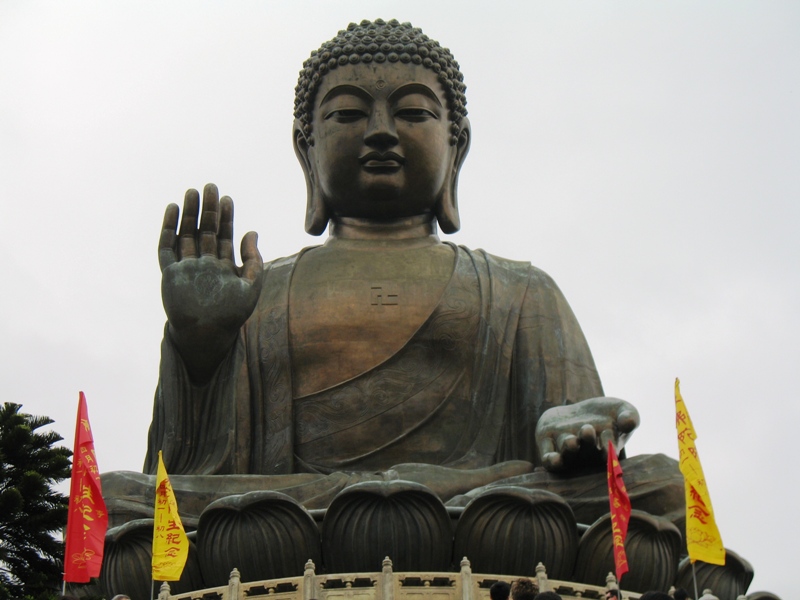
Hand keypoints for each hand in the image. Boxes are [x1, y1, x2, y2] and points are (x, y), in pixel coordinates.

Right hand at [158, 184, 262, 379]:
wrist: (207, 335)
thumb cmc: (231, 316)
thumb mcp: (251, 286)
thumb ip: (254, 260)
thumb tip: (252, 231)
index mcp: (223, 267)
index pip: (223, 235)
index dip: (226, 217)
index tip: (227, 199)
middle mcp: (204, 264)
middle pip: (204, 230)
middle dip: (208, 209)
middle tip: (210, 186)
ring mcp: (186, 268)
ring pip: (186, 234)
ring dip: (188, 214)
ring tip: (191, 192)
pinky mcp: (170, 273)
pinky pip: (167, 247)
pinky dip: (169, 228)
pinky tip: (172, 210)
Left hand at [535, 397, 638, 471]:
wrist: (580, 411)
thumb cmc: (606, 413)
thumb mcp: (622, 410)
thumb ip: (629, 416)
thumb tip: (629, 422)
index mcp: (605, 449)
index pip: (608, 453)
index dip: (608, 450)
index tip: (610, 446)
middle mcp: (585, 454)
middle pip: (585, 452)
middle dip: (586, 443)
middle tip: (587, 430)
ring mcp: (567, 451)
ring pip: (567, 455)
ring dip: (569, 450)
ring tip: (572, 441)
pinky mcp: (548, 446)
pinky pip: (548, 459)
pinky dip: (551, 461)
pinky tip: (554, 459)